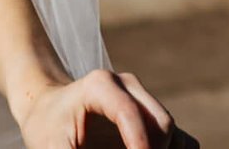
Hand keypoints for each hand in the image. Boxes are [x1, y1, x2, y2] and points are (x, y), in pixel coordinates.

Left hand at [14, 70, 176, 148]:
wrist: (48, 112)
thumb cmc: (47, 130)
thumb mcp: (52, 146)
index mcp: (100, 85)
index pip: (129, 113)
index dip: (139, 144)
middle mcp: (129, 86)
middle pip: (161, 124)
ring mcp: (144, 100)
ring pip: (174, 135)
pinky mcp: (153, 117)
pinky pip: (181, 141)